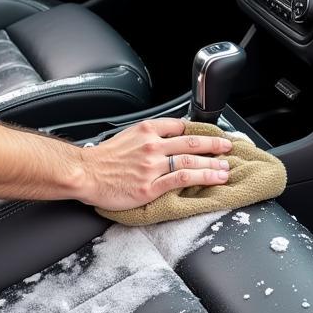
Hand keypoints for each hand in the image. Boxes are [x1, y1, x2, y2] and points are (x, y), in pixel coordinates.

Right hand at [77, 118, 231, 210]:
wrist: (85, 174)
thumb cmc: (101, 159)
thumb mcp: (125, 136)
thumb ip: (145, 136)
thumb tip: (163, 139)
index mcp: (146, 130)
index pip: (180, 126)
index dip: (198, 131)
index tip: (210, 136)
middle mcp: (152, 145)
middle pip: (191, 143)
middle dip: (213, 145)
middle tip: (228, 148)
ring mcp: (153, 166)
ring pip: (191, 162)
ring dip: (212, 164)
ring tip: (225, 169)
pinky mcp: (151, 186)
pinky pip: (181, 180)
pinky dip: (201, 178)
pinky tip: (212, 179)